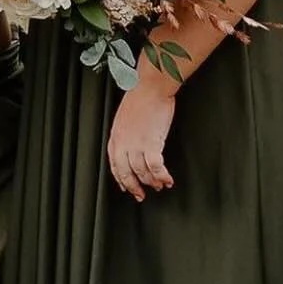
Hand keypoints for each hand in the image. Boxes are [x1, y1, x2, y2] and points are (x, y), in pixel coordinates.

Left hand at [107, 81, 176, 199]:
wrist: (149, 88)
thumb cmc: (140, 99)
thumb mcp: (125, 118)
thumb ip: (126, 133)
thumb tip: (131, 146)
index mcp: (115, 136)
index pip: (114, 163)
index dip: (120, 178)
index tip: (126, 187)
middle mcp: (123, 142)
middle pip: (125, 172)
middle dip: (134, 186)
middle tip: (141, 195)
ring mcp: (136, 144)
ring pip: (142, 172)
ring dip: (152, 181)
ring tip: (159, 185)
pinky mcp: (152, 143)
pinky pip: (156, 167)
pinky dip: (162, 176)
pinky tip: (168, 180)